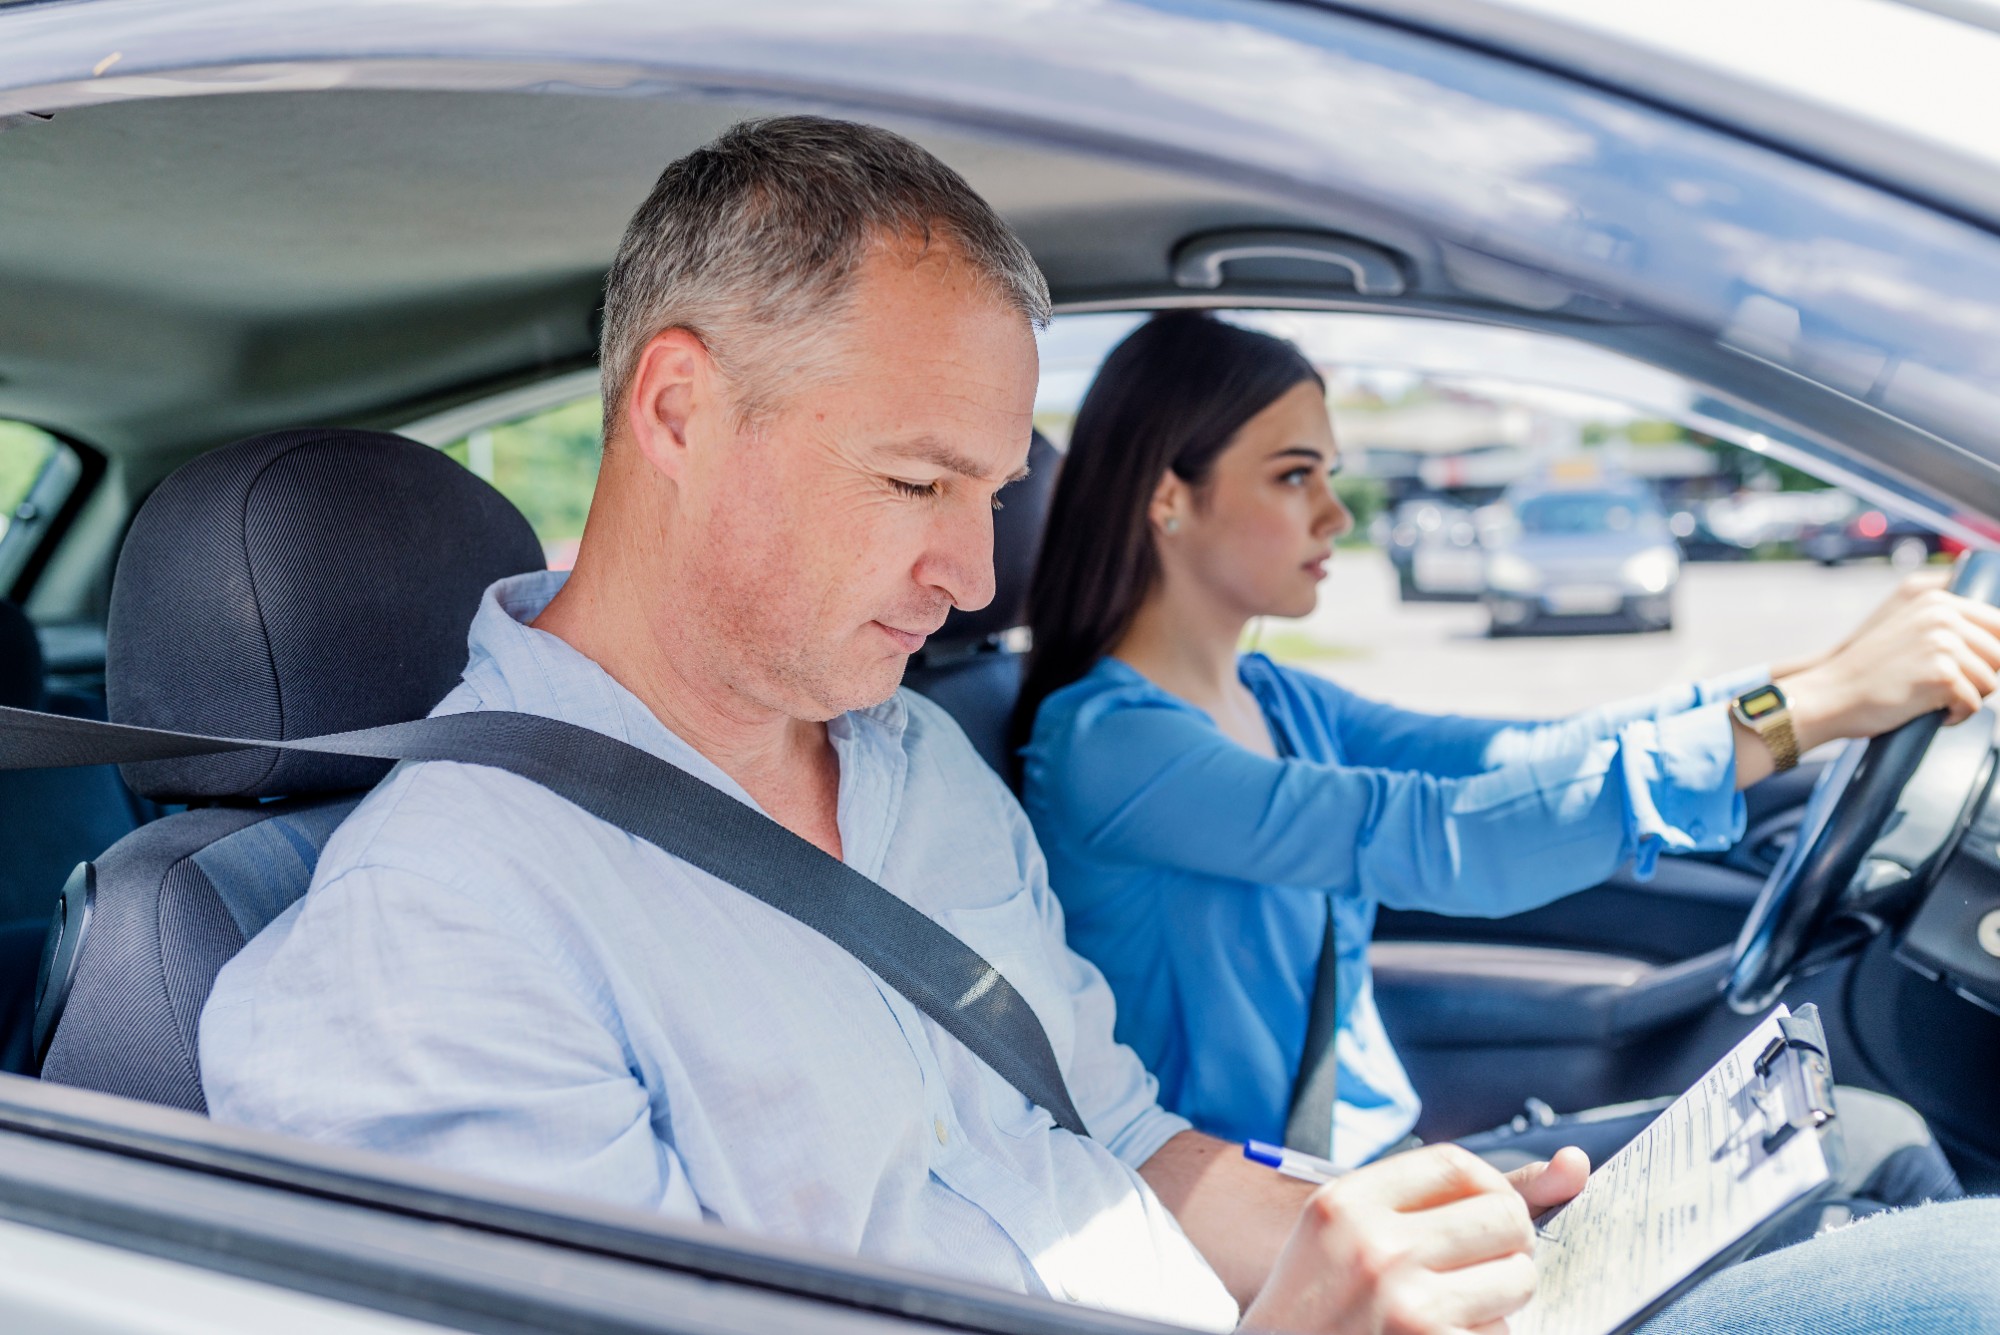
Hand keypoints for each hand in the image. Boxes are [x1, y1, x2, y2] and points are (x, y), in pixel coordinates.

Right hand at [1239, 1143, 1584, 1334]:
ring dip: (1500, 1302)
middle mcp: (1377, 1249)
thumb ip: (1453, 1197)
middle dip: (1507, 1246)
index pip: (1458, 1164)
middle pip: (1506, 1218)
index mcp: (1348, 1204)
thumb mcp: (1352, 1233)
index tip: (1481, 1215)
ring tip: (1451, 1313)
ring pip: (1518, 1281)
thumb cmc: (1320, 1303)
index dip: (1487, 1188)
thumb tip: (1577, 1164)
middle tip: (1472, 1272)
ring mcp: (1407, 1309)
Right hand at [1781, 586, 1999, 751]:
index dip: (1993, 655)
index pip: (1998, 624)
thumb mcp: (1910, 633)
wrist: (1831, 695)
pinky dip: (1955, 716)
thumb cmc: (1869, 673)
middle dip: (1980, 679)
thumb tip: (1996, 649)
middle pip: (1999, 656)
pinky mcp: (1943, 674)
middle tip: (1945, 690)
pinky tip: (1928, 713)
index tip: (1973, 672)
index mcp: (1937, 601)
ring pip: (1991, 683)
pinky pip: (1974, 705)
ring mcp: (1944, 644)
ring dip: (1967, 700)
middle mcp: (1943, 616)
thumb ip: (1948, 628)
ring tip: (1934, 702)